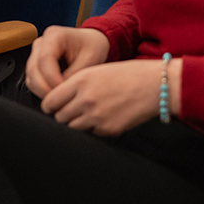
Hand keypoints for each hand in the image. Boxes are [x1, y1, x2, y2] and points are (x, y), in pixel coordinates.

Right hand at [25, 25, 109, 98]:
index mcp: (54, 35)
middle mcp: (41, 42)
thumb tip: (61, 91)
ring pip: (30, 76)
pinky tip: (53, 94)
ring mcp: (36, 52)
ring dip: (41, 90)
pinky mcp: (36, 63)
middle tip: (60, 100)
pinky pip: (32, 79)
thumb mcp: (89, 59)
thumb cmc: (91, 47)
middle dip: (45, 88)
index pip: (45, 59)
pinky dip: (40, 89)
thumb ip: (74, 74)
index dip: (52, 78)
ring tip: (58, 98)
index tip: (63, 90)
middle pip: (33, 69)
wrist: (91, 43)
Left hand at [40, 58, 182, 136]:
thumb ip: (76, 84)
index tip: (52, 106)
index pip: (50, 101)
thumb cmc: (128, 74)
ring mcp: (97, 117)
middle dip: (62, 115)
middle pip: (59, 117)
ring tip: (86, 114)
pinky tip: (102, 118)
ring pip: (72, 128)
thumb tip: (59, 99)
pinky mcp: (108, 130)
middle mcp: (86, 99)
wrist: (155, 85)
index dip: (49, 105)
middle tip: (69, 110)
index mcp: (81, 81)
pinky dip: (92, 128)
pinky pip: (90, 133)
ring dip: (75, 123)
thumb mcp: (97, 70)